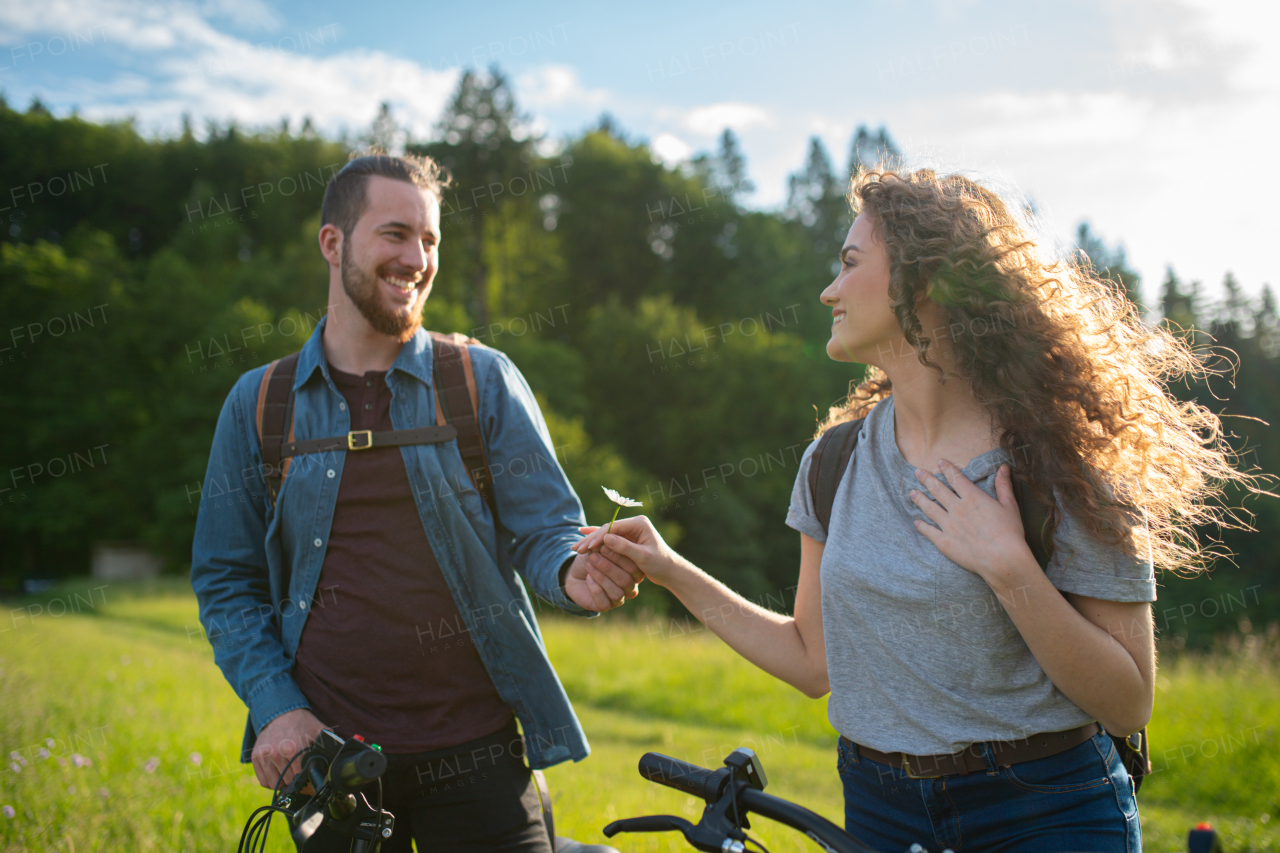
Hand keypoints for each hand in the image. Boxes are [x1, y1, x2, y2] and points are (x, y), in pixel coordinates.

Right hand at [251, 707, 325, 788]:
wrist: (280, 711)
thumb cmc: (301, 723)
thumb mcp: (318, 731)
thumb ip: (329, 744)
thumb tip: (341, 757)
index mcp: (293, 749)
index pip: (300, 777)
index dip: (307, 781)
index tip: (309, 780)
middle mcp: (276, 753)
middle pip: (288, 781)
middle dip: (296, 781)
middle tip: (300, 775)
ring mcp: (264, 756)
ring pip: (274, 784)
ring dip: (283, 782)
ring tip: (289, 773)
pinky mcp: (255, 757)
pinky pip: (263, 780)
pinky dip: (271, 781)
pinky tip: (278, 773)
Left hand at [562, 540, 644, 611]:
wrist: (574, 573)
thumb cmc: (591, 558)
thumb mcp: (597, 547)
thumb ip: (605, 544)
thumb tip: (607, 537)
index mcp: (633, 572)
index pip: (633, 566)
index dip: (619, 556)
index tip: (605, 544)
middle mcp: (629, 587)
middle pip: (626, 580)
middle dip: (609, 566)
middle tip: (595, 555)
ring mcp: (618, 598)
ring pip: (617, 593)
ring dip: (601, 577)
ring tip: (590, 564)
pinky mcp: (604, 606)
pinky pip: (604, 602)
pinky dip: (595, 589)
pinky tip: (588, 577)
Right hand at [574, 516, 683, 587]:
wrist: (670, 570)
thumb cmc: (660, 564)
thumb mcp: (643, 558)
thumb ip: (625, 548)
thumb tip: (606, 539)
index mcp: (639, 523)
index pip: (613, 528)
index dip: (598, 537)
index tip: (585, 547)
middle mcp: (634, 523)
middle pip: (607, 530)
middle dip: (591, 539)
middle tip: (576, 548)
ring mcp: (630, 530)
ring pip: (606, 534)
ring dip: (591, 541)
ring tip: (575, 547)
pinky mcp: (628, 537)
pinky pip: (610, 538)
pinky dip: (598, 541)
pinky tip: (583, 536)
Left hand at [909, 460, 1035, 582]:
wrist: (1002, 559)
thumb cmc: (1010, 533)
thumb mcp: (1010, 506)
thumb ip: (1004, 486)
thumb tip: (1003, 467)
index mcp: (973, 498)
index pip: (956, 479)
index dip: (947, 469)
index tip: (940, 462)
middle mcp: (957, 509)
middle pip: (938, 490)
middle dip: (927, 479)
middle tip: (917, 472)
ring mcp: (948, 525)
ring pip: (929, 508)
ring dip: (920, 499)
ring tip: (912, 493)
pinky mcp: (944, 542)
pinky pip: (929, 532)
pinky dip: (922, 526)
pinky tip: (917, 522)